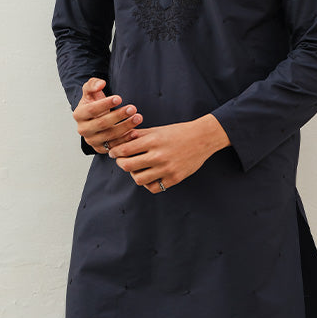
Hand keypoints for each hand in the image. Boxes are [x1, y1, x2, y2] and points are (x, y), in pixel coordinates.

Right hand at [73, 77, 141, 153]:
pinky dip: (125, 140)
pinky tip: (135, 132)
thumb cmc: (94, 103)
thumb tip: (101, 83)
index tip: (119, 98)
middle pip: (102, 123)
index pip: (91, 110)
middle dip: (118, 116)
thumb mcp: (90, 91)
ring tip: (138, 118)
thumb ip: (93, 84)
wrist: (95, 119)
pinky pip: (114, 146)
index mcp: (78, 115)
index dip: (105, 104)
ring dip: (125, 127)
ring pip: (110, 135)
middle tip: (133, 108)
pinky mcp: (101, 149)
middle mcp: (83, 130)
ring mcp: (92, 141)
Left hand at [108, 115, 229, 192]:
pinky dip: (148, 183)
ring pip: (139, 179)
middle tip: (122, 161)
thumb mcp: (158, 130)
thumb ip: (139, 134)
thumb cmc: (179, 132)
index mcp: (153, 141)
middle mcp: (159, 156)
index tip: (114, 153)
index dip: (115, 152)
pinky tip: (149, 176)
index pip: (125, 150)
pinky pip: (153, 187)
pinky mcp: (174, 179)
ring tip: (137, 169)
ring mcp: (167, 169)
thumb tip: (120, 138)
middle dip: (121, 163)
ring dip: (134, 174)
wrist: (203, 138)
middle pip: (128, 166)